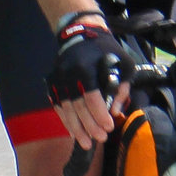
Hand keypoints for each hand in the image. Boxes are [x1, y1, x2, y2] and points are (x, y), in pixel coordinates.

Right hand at [47, 21, 125, 145]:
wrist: (80, 32)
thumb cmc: (106, 50)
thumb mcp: (123, 63)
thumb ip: (122, 88)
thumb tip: (115, 112)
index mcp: (86, 67)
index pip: (91, 97)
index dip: (99, 115)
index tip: (109, 127)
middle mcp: (68, 74)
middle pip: (78, 106)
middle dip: (89, 126)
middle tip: (100, 139)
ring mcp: (57, 78)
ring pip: (65, 109)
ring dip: (76, 128)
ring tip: (86, 143)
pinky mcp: (51, 82)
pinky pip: (58, 105)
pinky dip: (66, 120)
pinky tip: (74, 132)